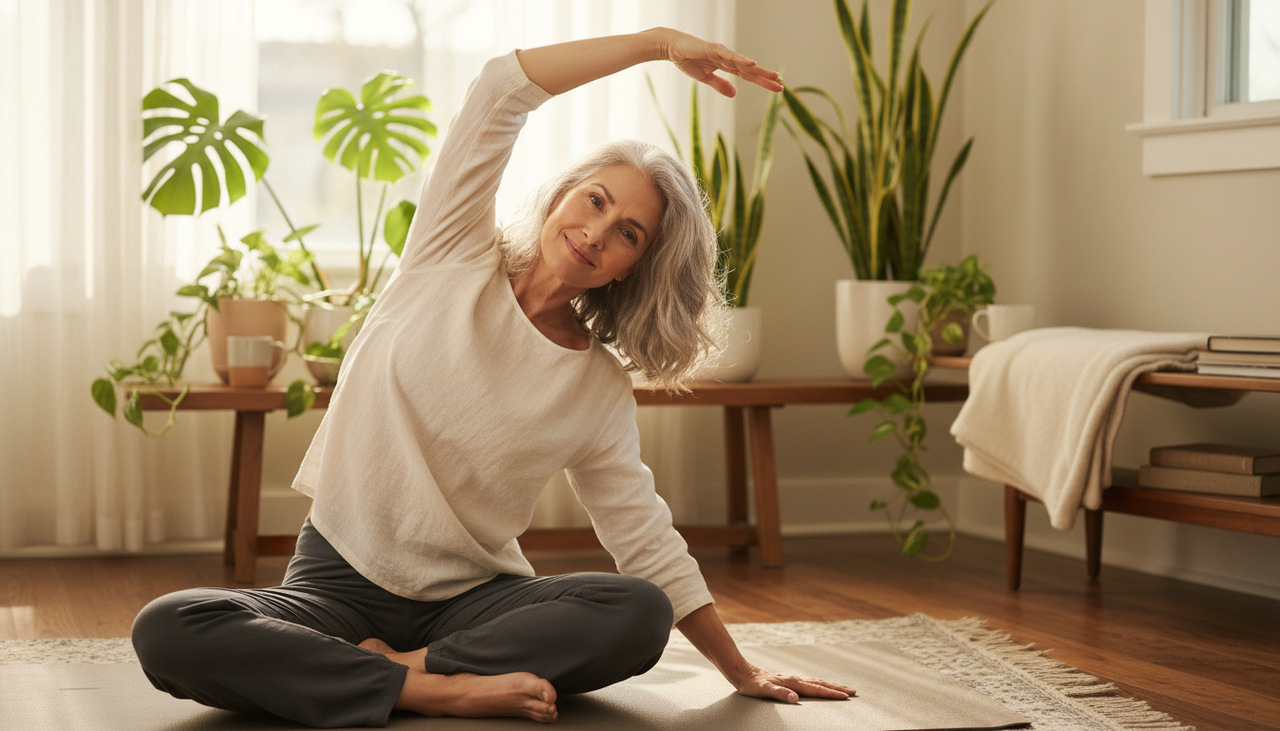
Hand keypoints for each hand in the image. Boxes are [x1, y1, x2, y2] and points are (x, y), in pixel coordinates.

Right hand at [658, 29, 782, 97]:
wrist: (672, 48)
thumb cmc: (688, 60)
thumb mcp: (705, 78)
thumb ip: (720, 85)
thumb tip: (734, 94)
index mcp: (727, 66)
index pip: (748, 75)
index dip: (762, 81)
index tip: (777, 87)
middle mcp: (728, 58)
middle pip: (750, 70)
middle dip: (766, 77)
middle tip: (782, 84)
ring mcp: (722, 53)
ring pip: (744, 63)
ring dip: (759, 70)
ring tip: (774, 76)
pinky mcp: (713, 50)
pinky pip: (730, 56)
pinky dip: (741, 60)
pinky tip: (752, 64)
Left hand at [734, 667, 856, 703]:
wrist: (743, 673)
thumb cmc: (752, 685)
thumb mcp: (764, 691)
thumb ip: (779, 693)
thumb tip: (795, 698)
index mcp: (792, 682)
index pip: (816, 690)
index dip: (831, 693)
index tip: (846, 696)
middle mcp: (795, 679)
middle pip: (821, 683)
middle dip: (837, 688)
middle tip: (853, 691)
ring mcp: (793, 679)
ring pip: (817, 681)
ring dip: (831, 685)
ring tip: (843, 688)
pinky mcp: (789, 680)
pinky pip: (810, 682)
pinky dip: (820, 684)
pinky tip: (821, 686)